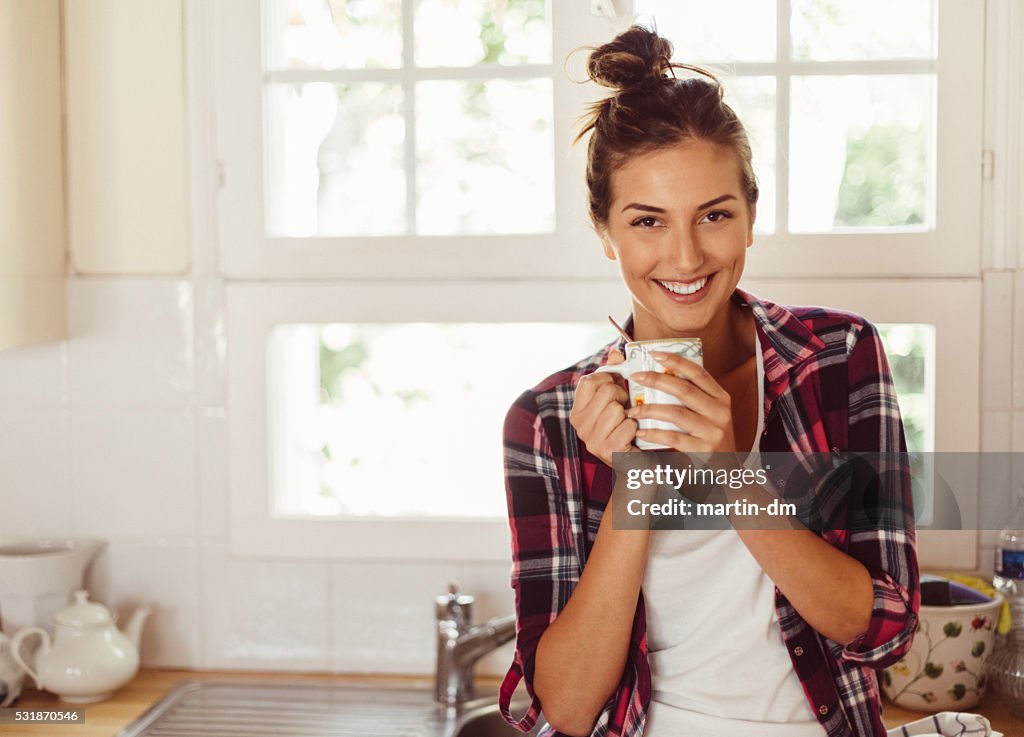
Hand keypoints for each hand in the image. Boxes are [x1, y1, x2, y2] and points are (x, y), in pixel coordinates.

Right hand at [570, 349, 637, 465]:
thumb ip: (614, 377)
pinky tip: (633, 439)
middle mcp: (579, 425)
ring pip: (617, 408)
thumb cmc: (627, 432)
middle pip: (605, 391)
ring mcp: (590, 439)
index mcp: (577, 411)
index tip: (619, 387)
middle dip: (623, 396)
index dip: (608, 379)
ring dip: (630, 415)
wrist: (635, 470)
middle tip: (626, 409)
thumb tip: (615, 353)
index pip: (588, 380)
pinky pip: (628, 425)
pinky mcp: (606, 450)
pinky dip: (636, 430)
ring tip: (629, 424)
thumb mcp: (617, 402)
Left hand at [625, 351, 736, 453]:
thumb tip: (660, 375)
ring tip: (632, 410)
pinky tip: (641, 432)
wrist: (727, 472)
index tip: (654, 354)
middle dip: (656, 380)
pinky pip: (674, 437)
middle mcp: (720, 412)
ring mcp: (714, 431)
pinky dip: (654, 433)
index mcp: (721, 398)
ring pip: (676, 413)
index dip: (676, 360)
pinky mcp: (704, 450)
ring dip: (649, 409)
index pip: (698, 372)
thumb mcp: (710, 414)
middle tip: (636, 376)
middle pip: (684, 389)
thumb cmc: (710, 438)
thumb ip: (693, 397)